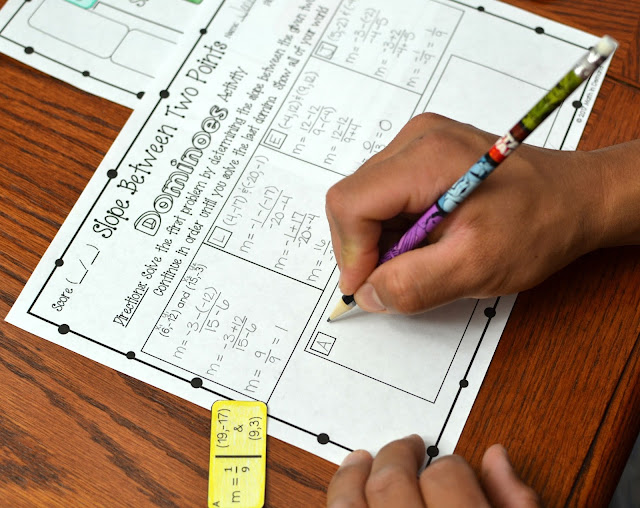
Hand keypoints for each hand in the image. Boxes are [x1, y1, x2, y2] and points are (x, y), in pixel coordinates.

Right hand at [325, 113, 638, 313]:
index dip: (352, 253)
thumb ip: (414, 284)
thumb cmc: (541, 223)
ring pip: (366, 202)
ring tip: (426, 255)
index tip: (371, 287)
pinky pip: (385, 198)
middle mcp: (415, 140)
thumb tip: (368, 293)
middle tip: (403, 276)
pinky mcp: (423, 156)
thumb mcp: (478, 266)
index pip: (350, 203)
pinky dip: (395, 229)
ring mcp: (418, 144)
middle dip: (367, 249)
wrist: (577, 197)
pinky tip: (428, 240)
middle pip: (353, 201)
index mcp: (425, 157)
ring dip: (382, 241)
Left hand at [326, 435, 539, 507]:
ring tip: (360, 460)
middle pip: (392, 482)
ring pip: (350, 504)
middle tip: (407, 448)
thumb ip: (517, 504)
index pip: (447, 477)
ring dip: (353, 475)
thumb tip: (498, 457)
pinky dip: (339, 500)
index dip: (449, 464)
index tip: (449, 467)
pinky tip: (346, 491)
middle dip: (398, 456)